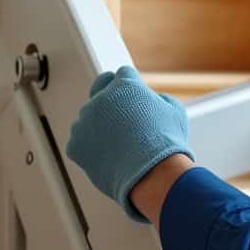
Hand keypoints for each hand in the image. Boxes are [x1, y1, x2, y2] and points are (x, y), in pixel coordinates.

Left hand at [65, 66, 193, 222]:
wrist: (153, 174)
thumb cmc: (166, 144)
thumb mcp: (175, 111)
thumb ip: (160, 99)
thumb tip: (154, 101)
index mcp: (124, 85)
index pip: (121, 75)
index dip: (129, 88)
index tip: (131, 100)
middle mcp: (100, 98)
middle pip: (100, 95)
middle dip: (111, 106)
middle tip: (123, 124)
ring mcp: (84, 121)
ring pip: (87, 120)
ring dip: (98, 128)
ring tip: (119, 147)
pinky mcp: (75, 144)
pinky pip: (79, 143)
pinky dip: (90, 150)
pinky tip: (108, 157)